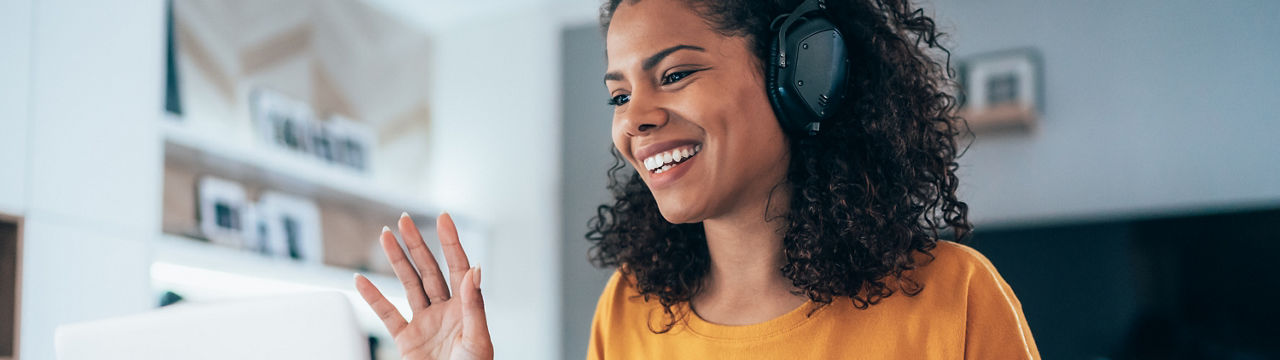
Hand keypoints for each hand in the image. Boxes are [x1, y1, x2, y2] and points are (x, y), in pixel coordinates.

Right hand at [354, 212, 492, 359]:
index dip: (451, 243)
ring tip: (384, 235)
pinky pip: (387, 315)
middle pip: (429, 270)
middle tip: (404, 219)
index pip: (459, 268)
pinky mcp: (406, 340)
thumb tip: (475, 270)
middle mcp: (445, 312)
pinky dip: (373, 297)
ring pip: (408, 285)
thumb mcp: (478, 341)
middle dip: (416, 244)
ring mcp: (425, 324)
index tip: (443, 218)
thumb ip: (474, 306)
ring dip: (396, 261)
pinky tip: (361, 279)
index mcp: (466, 309)